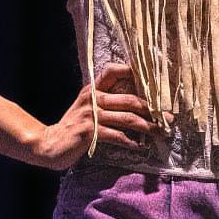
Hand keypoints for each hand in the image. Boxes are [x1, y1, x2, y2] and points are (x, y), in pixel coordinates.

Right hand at [34, 61, 160, 169]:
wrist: (50, 144)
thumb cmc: (73, 128)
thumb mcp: (86, 109)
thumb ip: (104, 102)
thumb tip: (134, 105)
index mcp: (92, 90)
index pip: (112, 71)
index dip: (131, 71)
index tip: (152, 80)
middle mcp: (92, 99)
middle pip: (129, 99)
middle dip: (152, 109)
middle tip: (169, 117)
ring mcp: (91, 115)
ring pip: (127, 118)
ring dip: (148, 127)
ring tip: (161, 132)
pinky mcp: (90, 132)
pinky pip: (117, 136)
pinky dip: (131, 142)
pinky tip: (141, 147)